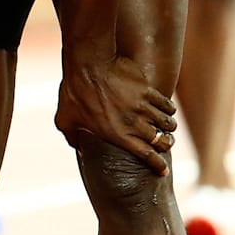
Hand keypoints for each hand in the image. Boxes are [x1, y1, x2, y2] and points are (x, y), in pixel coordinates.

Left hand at [55, 56, 178, 174]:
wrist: (88, 64)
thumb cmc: (74, 92)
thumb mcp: (65, 120)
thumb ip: (73, 138)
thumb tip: (78, 149)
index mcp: (118, 135)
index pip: (146, 155)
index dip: (158, 165)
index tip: (163, 170)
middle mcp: (134, 123)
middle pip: (161, 140)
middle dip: (165, 144)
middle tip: (165, 142)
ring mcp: (143, 106)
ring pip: (167, 122)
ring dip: (168, 126)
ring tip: (167, 126)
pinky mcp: (147, 90)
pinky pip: (165, 103)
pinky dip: (169, 108)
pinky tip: (167, 108)